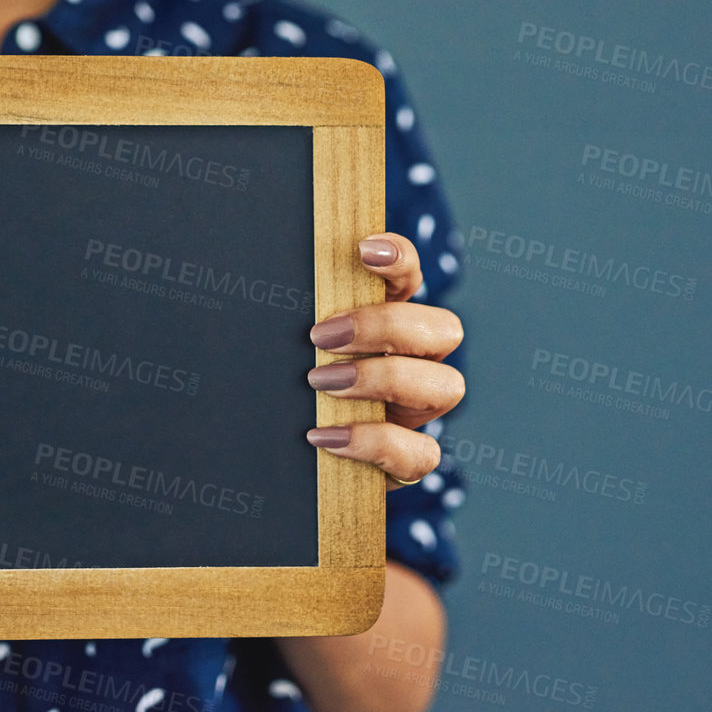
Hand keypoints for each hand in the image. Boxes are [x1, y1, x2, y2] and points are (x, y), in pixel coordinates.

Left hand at [302, 232, 464, 487]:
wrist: (282, 462)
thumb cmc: (285, 395)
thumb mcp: (286, 353)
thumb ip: (291, 323)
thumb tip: (264, 285)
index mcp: (386, 322)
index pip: (410, 276)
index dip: (399, 258)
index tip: (364, 250)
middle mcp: (415, 362)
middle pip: (444, 328)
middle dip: (387, 327)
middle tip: (322, 336)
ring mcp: (417, 412)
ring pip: (447, 386)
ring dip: (384, 378)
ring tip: (321, 383)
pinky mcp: (409, 460)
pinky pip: (421, 454)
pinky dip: (373, 442)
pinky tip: (324, 437)